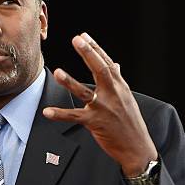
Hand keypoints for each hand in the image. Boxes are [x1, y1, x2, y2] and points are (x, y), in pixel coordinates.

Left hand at [43, 32, 157, 175]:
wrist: (137, 148)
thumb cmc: (131, 123)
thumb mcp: (128, 98)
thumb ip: (119, 81)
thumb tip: (116, 65)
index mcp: (120, 87)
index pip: (107, 63)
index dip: (95, 48)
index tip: (83, 36)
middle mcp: (113, 94)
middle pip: (101, 70)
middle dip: (89, 53)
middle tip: (77, 39)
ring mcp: (104, 108)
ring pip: (85, 92)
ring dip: (70, 82)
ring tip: (57, 72)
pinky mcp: (95, 123)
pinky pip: (74, 117)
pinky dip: (60, 115)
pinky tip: (47, 112)